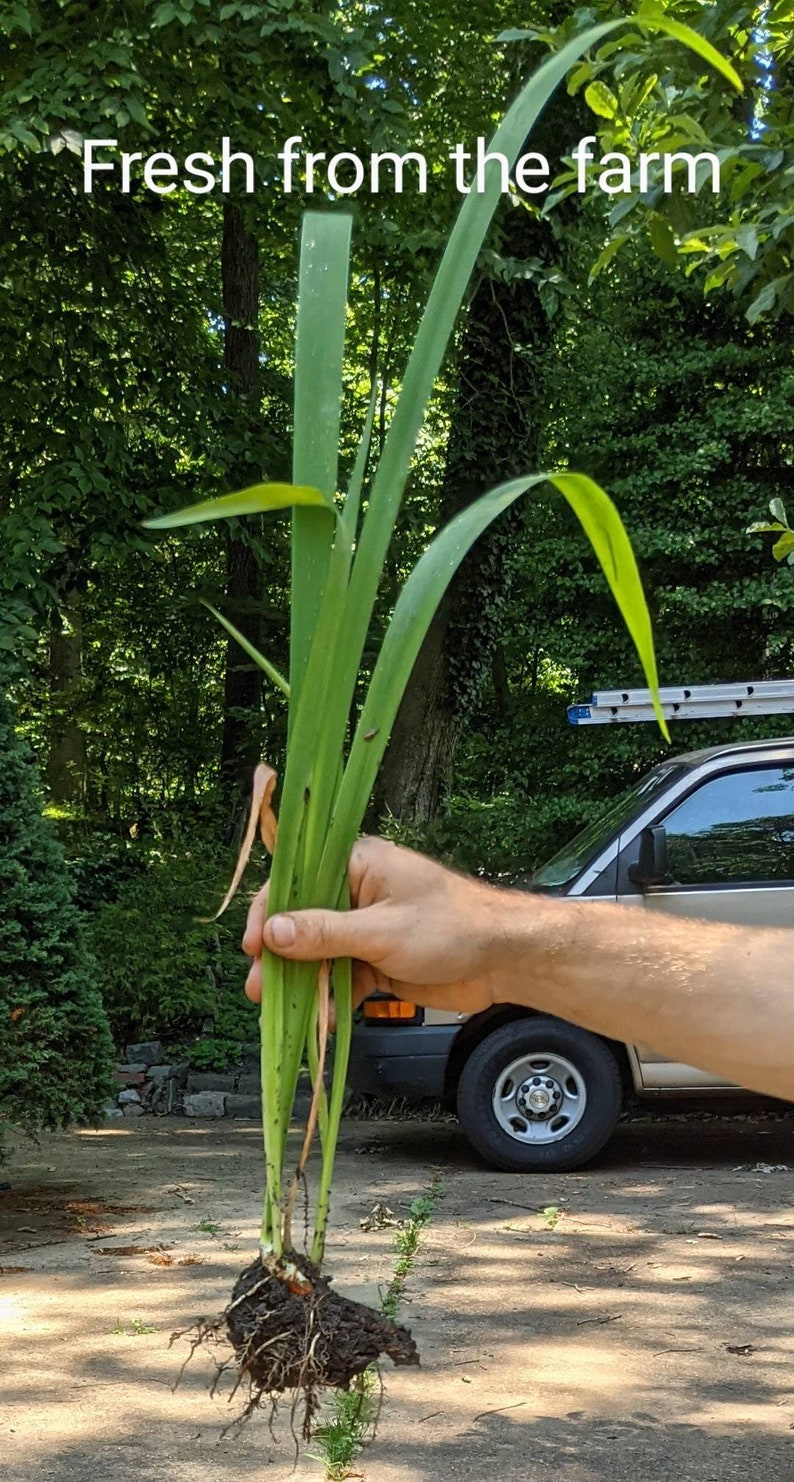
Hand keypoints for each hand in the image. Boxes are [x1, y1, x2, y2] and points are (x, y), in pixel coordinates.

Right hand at [242, 836, 503, 1015]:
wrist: (506, 958)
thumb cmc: (453, 927)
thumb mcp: (381, 930)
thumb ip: (325, 933)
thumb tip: (273, 931)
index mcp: (356, 864)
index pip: (295, 880)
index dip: (269, 913)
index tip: (254, 947)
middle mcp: (356, 892)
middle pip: (302, 922)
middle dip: (280, 956)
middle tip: (258, 988)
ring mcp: (367, 927)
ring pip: (320, 954)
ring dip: (301, 981)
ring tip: (280, 1009)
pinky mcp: (379, 959)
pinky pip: (343, 977)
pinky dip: (330, 997)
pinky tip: (320, 1018)